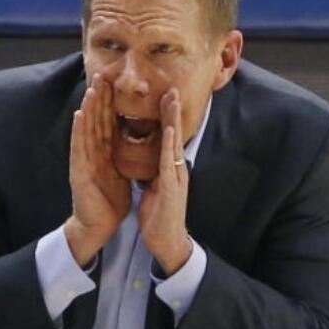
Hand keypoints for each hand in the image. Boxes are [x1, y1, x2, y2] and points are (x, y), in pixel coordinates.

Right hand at [65, 73, 129, 267]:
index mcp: (105, 154)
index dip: (110, 103)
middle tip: (102, 74)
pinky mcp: (79, 172)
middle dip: (99, 98)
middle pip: (96, 121)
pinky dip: (78, 131)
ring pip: (87, 130)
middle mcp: (93, 154)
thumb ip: (124, 157)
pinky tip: (79, 115)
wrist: (99, 226)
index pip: (108, 123)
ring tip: (91, 88)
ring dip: (89, 108)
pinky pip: (79, 148)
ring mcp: (84, 162)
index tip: (115, 83)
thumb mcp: (121, 174)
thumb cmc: (110, 203)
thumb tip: (136, 144)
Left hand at [139, 88, 191, 275]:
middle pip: (174, 134)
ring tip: (171, 98)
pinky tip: (170, 130)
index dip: (166, 116)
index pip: (167, 137)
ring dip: (173, 119)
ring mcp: (176, 177)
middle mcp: (176, 168)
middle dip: (172, 110)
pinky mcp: (173, 187)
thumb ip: (156, 172)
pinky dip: (170, 145)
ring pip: (174, 143)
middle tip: (171, 86)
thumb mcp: (156, 188)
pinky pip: (170, 162)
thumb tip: (152, 160)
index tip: (164, 95)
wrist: (167, 242)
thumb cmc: (160, 216)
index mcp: (169, 168)